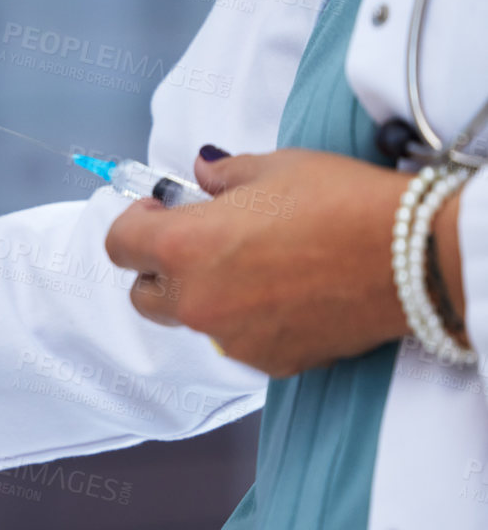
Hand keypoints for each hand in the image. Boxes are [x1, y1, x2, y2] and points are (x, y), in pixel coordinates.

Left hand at [103, 146, 424, 376]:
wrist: (410, 256)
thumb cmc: (342, 203)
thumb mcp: (273, 168)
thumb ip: (223, 174)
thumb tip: (204, 171)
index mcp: (183, 247)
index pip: (118, 244)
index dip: (135, 222)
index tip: (159, 210)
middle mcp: (197, 300)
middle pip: (144, 294)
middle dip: (160, 268)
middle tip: (198, 241)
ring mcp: (231, 337)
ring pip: (194, 320)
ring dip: (206, 296)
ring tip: (254, 266)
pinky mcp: (270, 361)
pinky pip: (240, 341)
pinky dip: (250, 321)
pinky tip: (286, 294)